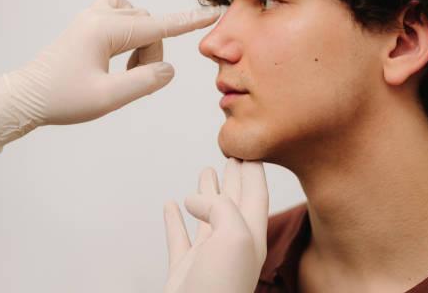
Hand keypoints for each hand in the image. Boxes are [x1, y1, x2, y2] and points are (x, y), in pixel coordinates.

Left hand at [0, 0, 220, 152]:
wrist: (24, 97)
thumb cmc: (61, 99)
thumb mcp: (107, 98)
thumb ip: (144, 82)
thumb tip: (167, 68)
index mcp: (105, 30)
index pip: (158, 25)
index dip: (189, 22)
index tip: (214, 13)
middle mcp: (99, 16)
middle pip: (148, 26)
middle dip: (151, 54)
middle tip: (136, 84)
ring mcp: (91, 16)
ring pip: (137, 21)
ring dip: (141, 45)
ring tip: (124, 73)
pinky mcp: (87, 22)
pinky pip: (120, 12)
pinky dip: (130, 31)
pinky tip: (120, 49)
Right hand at [163, 158, 268, 292]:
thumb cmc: (221, 288)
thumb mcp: (234, 236)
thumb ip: (221, 208)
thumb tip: (193, 200)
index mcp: (251, 236)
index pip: (256, 194)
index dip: (254, 171)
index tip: (251, 149)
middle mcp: (232, 245)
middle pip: (234, 202)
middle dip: (234, 178)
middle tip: (232, 156)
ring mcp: (208, 258)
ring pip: (208, 217)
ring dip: (206, 193)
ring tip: (206, 171)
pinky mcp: (184, 269)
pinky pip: (179, 238)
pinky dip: (174, 220)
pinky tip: (171, 206)